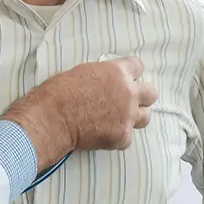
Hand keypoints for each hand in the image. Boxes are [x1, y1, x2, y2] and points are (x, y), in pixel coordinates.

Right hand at [0, 57, 157, 170]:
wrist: (52, 118)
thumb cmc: (59, 92)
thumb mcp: (83, 73)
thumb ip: (103, 77)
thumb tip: (107, 83)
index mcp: (117, 72)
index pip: (138, 66)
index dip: (131, 73)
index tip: (126, 78)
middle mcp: (128, 93)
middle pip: (151, 93)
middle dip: (141, 96)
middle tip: (127, 101)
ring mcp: (127, 116)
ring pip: (145, 117)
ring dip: (134, 117)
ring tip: (117, 119)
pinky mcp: (122, 137)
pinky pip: (127, 137)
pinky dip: (117, 136)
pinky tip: (102, 134)